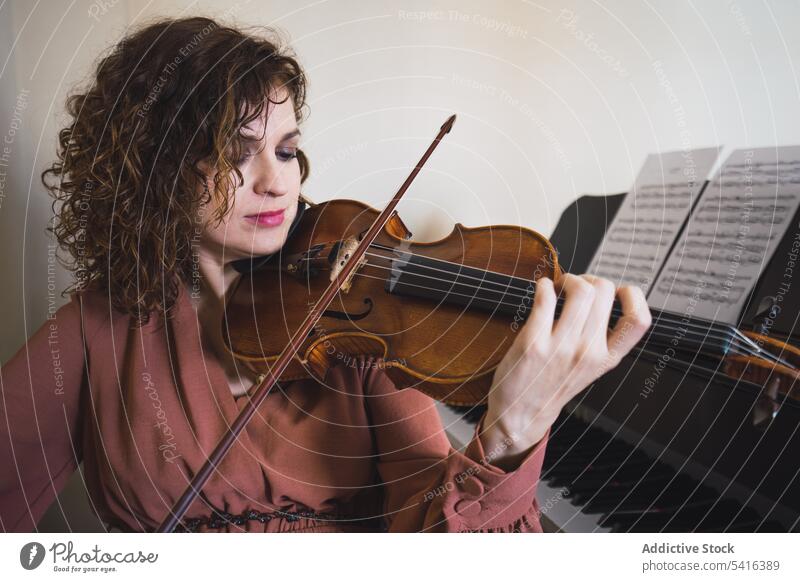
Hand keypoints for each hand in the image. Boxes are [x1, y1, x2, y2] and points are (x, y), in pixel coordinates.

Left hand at [478, 274, 650, 468]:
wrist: (521, 413)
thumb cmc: (552, 384)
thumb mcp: (588, 368)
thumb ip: (599, 337)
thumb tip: (601, 294)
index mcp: (607, 358)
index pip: (638, 321)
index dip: (635, 295)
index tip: (618, 290)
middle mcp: (588, 352)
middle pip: (605, 291)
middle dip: (590, 278)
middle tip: (575, 286)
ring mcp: (561, 347)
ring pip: (580, 290)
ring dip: (567, 278)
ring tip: (558, 286)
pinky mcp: (533, 342)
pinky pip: (546, 297)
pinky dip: (544, 285)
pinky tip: (542, 290)